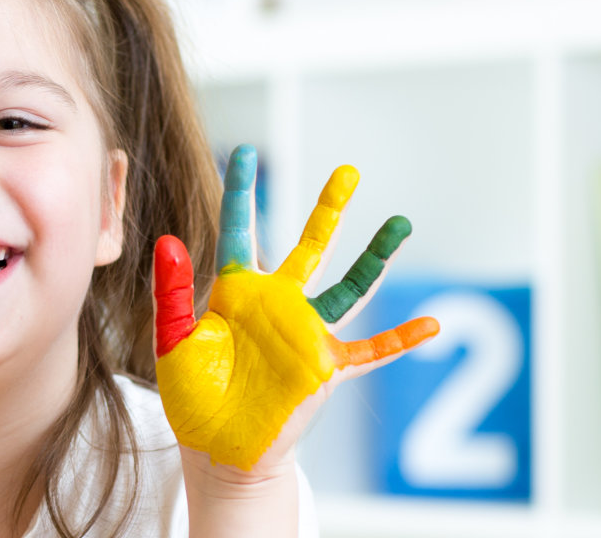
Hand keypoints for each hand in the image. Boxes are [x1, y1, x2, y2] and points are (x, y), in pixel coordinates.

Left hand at [154, 145, 438, 472]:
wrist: (215, 448)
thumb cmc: (192, 396)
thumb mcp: (172, 341)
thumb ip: (172, 292)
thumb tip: (169, 240)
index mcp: (237, 292)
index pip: (240, 230)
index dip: (241, 192)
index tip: (244, 152)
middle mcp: (278, 304)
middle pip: (310, 246)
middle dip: (329, 209)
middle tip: (348, 171)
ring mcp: (306, 333)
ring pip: (349, 288)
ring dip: (375, 258)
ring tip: (400, 224)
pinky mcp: (325, 367)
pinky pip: (370, 351)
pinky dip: (400, 340)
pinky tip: (431, 326)